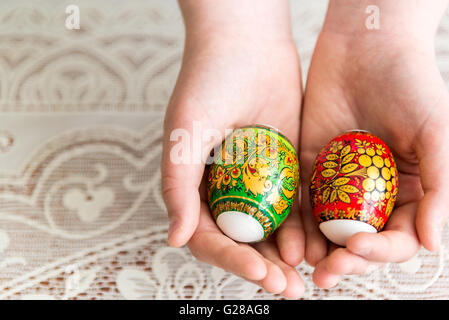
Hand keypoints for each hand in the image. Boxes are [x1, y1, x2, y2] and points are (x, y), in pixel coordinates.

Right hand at [161, 0, 304, 297]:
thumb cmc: (207, 81)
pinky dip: (301, 228)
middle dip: (262, 268)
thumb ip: (178, 186)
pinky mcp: (283, 166)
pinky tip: (315, 245)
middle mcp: (224, 188)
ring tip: (304, 278)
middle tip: (287, 289)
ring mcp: (255, 180)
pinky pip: (292, 204)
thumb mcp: (184, 133)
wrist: (246, 42)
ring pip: (269, 229)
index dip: (231, 259)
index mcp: (195, 186)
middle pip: (241, 241)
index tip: (257, 271)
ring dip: (284, 256)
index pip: (210, 236)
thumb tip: (176, 239)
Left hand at [300, 0, 448, 287]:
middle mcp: (375, 192)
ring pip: (328, 226)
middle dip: (345, 259)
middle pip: (360, 238)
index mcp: (410, 190)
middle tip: (326, 271)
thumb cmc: (411, 85)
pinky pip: (303, 198)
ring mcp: (341, 181)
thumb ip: (439, 188)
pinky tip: (288, 238)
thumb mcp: (436, 134)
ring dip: (317, 249)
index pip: (397, 236)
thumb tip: (432, 244)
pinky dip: (296, 220)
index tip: (357, 249)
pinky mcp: (311, 166)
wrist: (367, 47)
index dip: (380, 250)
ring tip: (304, 264)